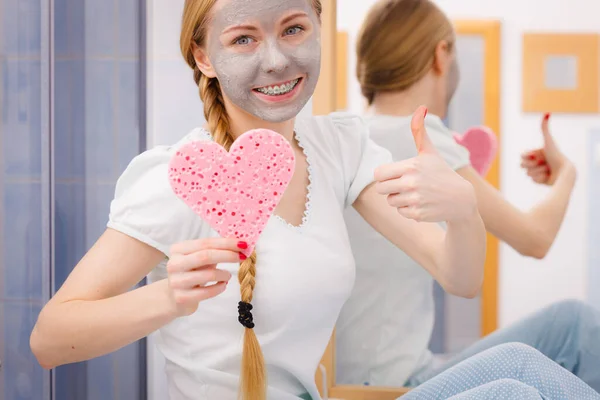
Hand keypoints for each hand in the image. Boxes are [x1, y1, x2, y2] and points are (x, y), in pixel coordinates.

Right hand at [166, 238, 241, 315]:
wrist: (174, 298)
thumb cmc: (192, 273)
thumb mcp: (199, 259)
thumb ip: (215, 251)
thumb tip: (239, 245)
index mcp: (178, 249)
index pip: (206, 243)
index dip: (226, 243)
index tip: (243, 244)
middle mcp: (174, 263)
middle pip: (206, 256)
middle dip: (228, 255)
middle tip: (243, 257)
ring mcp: (176, 281)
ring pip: (207, 274)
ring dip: (224, 274)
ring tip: (228, 275)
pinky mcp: (181, 298)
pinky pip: (206, 292)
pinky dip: (219, 288)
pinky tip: (223, 285)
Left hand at [374, 106, 476, 222]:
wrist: (462, 199)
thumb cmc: (442, 173)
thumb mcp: (430, 152)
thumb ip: (419, 131)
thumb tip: (421, 107)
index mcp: (411, 166)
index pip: (378, 174)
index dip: (385, 175)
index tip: (396, 174)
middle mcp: (412, 183)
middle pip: (381, 189)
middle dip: (390, 188)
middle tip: (405, 185)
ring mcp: (415, 199)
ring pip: (390, 202)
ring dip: (399, 199)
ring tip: (415, 194)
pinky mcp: (418, 214)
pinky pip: (400, 213)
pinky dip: (408, 210)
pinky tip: (421, 204)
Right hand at [520, 113, 572, 184]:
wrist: (564, 171)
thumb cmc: (557, 155)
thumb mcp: (548, 141)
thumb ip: (544, 128)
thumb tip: (547, 112)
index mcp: (537, 153)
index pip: (522, 156)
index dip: (528, 157)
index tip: (538, 156)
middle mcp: (537, 162)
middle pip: (522, 165)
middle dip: (533, 165)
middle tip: (544, 163)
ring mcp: (538, 171)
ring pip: (527, 173)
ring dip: (538, 171)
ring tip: (548, 170)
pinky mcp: (540, 180)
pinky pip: (533, 180)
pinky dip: (540, 178)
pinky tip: (548, 176)